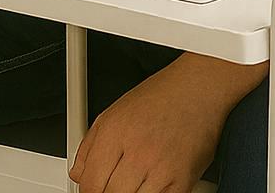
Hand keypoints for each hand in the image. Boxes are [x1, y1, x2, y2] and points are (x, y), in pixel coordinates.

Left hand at [68, 58, 233, 192]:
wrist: (196, 91)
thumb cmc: (157, 98)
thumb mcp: (113, 113)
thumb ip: (89, 146)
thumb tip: (78, 174)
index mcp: (114, 132)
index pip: (90, 183)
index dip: (88, 191)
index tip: (92, 190)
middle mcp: (136, 151)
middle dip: (108, 192)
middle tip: (113, 185)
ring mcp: (160, 169)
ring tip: (132, 182)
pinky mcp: (182, 183)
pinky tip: (149, 185)